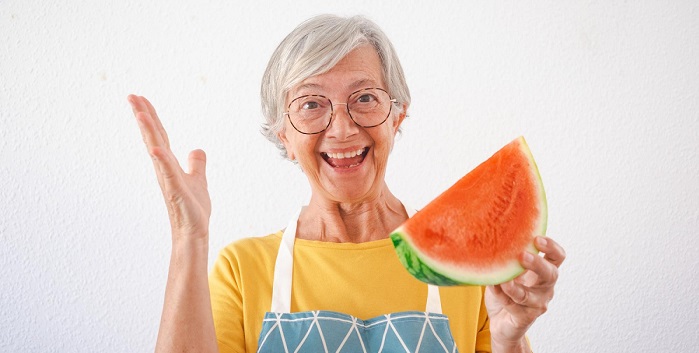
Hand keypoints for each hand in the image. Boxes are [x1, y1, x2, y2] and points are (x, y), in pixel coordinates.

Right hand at [128, 95, 210, 241]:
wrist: (194, 233)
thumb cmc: (193, 209)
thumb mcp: (199, 180)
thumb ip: (196, 164)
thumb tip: (197, 149)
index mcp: (169, 164)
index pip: (160, 135)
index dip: (151, 117)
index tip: (141, 99)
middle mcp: (164, 169)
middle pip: (153, 137)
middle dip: (144, 116)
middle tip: (131, 96)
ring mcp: (168, 179)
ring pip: (157, 151)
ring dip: (149, 132)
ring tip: (140, 113)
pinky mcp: (176, 191)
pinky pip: (168, 173)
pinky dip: (162, 160)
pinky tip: (156, 148)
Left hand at [485, 236, 565, 348]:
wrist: (501, 321)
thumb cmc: (506, 291)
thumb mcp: (508, 271)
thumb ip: (508, 258)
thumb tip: (495, 239)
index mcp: (543, 272)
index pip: (557, 257)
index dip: (551, 247)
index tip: (537, 239)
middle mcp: (545, 288)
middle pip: (551, 274)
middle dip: (537, 264)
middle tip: (523, 256)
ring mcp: (537, 304)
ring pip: (529, 295)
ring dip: (514, 286)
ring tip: (502, 278)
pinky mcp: (524, 317)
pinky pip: (513, 305)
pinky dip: (501, 295)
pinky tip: (493, 286)